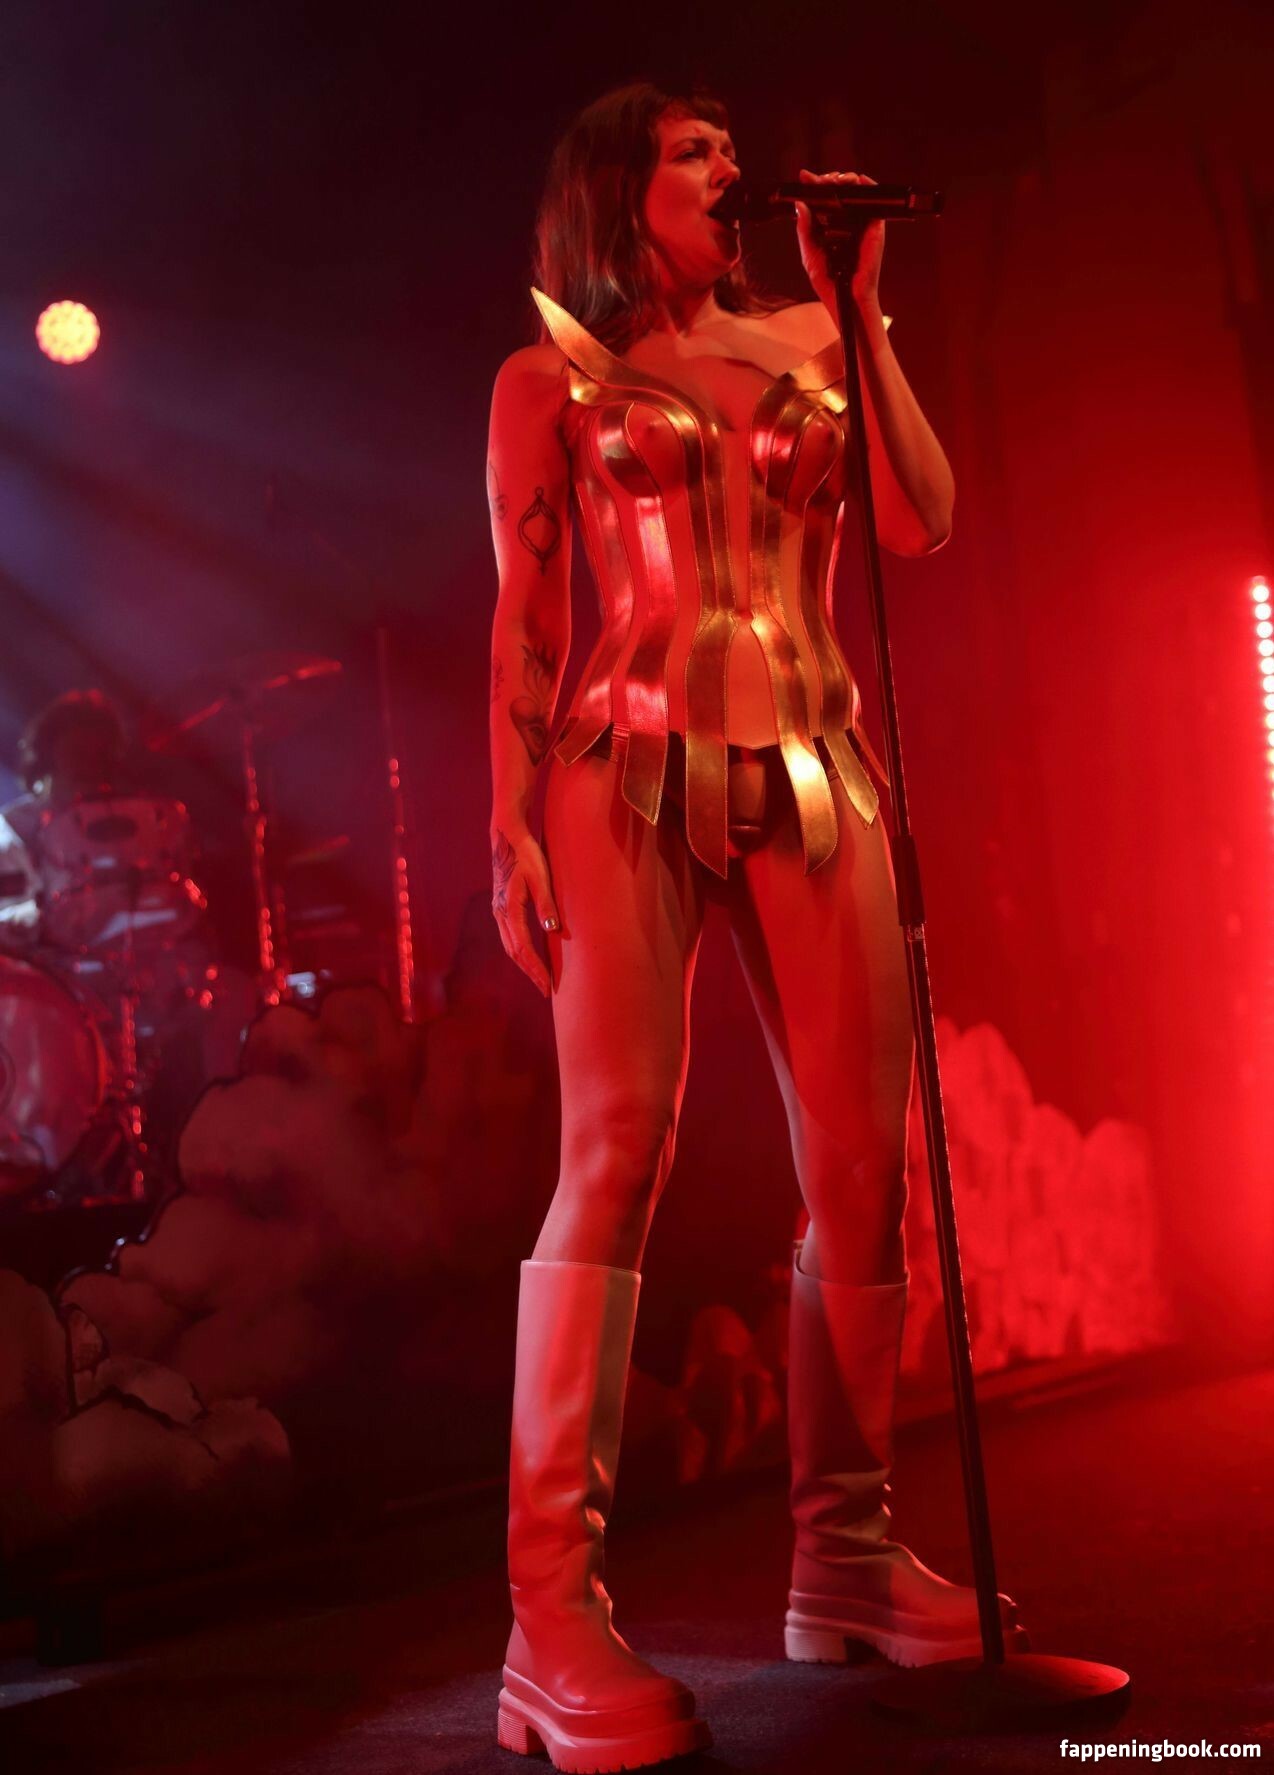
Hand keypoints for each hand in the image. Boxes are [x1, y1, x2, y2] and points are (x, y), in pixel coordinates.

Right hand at [491, 828, 559, 997]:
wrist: (506, 836)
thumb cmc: (526, 854)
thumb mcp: (540, 877)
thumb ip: (546, 903)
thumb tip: (553, 930)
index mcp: (509, 909)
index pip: (523, 948)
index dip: (535, 969)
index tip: (548, 985)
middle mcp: (500, 913)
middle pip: (514, 952)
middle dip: (530, 972)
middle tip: (546, 989)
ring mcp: (498, 910)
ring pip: (510, 945)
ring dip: (524, 963)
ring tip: (539, 977)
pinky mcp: (501, 906)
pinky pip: (509, 936)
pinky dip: (519, 950)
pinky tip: (529, 955)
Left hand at [794, 169, 885, 313]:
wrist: (846, 299)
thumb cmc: (830, 282)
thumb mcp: (810, 254)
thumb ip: (805, 230)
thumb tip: (800, 205)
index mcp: (832, 228)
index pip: (824, 200)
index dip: (815, 186)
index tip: (804, 178)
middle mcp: (848, 223)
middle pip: (840, 191)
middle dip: (830, 179)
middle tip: (820, 180)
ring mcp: (862, 224)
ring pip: (857, 192)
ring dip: (846, 179)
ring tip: (835, 179)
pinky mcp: (875, 228)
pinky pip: (875, 201)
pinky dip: (868, 186)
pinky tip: (857, 180)